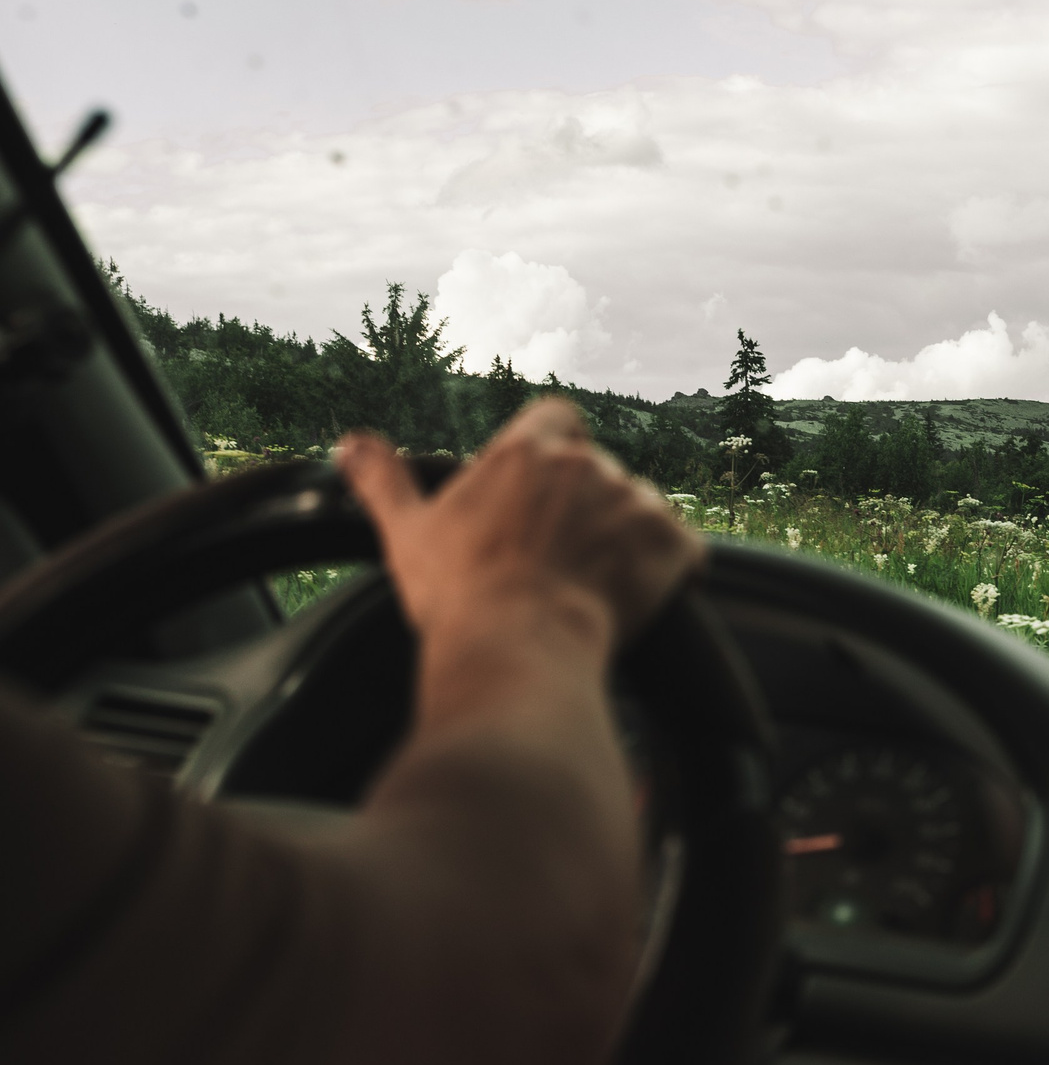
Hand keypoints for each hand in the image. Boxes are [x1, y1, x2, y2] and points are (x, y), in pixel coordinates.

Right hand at [337, 397, 704, 654]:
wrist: (519, 646)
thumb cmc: (459, 595)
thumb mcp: (407, 533)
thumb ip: (383, 480)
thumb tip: (350, 444)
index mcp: (527, 452)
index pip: (557, 417)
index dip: (556, 449)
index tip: (542, 492)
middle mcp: (587, 465)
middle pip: (598, 472)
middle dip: (586, 511)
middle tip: (556, 560)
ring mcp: (635, 501)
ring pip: (640, 511)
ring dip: (624, 542)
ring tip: (588, 587)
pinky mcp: (673, 543)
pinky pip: (681, 550)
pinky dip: (665, 573)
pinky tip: (632, 600)